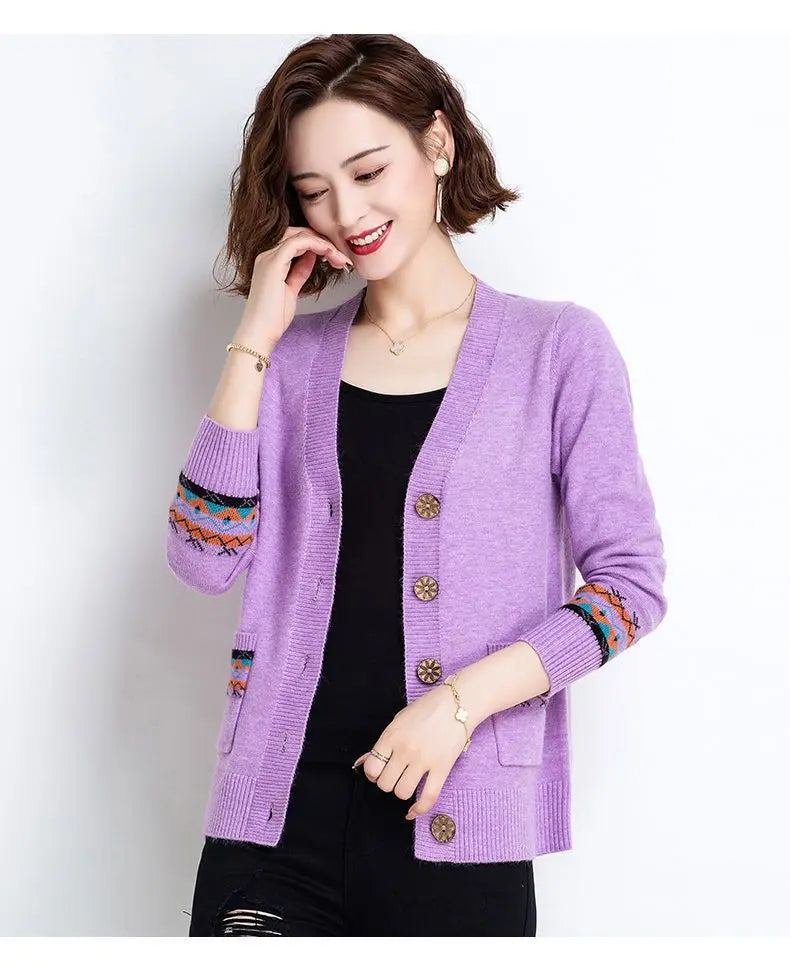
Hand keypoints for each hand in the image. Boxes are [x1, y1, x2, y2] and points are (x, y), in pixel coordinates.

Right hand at [240, 226, 353, 347]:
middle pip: (298, 233)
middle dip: (323, 241)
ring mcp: (268, 258)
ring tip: (339, 257)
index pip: (295, 241)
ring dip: (323, 243)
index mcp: (270, 261)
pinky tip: (329, 253)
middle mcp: (266, 255)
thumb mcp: (292, 289)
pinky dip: (317, 245)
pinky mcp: (273, 264)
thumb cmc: (273, 318)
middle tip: (341, 256)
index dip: (318, 244)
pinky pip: (298, 243)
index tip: (336, 257)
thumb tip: (311, 258)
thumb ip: (299, 271)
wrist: (260, 333)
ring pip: (299, 235)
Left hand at [351, 682, 473, 821]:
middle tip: (395, 774)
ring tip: (407, 781)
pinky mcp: (442, 768)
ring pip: (402, 792)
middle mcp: (406, 749)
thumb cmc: (426, 709)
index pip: (371, 768)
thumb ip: (382, 743)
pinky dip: (419, 809)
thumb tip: (362, 763)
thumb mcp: (399, 720)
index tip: (380, 770)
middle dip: (387, 782)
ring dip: (402, 791)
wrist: (458, 703)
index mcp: (392, 735)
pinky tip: (413, 810)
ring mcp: (424, 760)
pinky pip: (428, 797)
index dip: (373, 774)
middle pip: (385, 784)